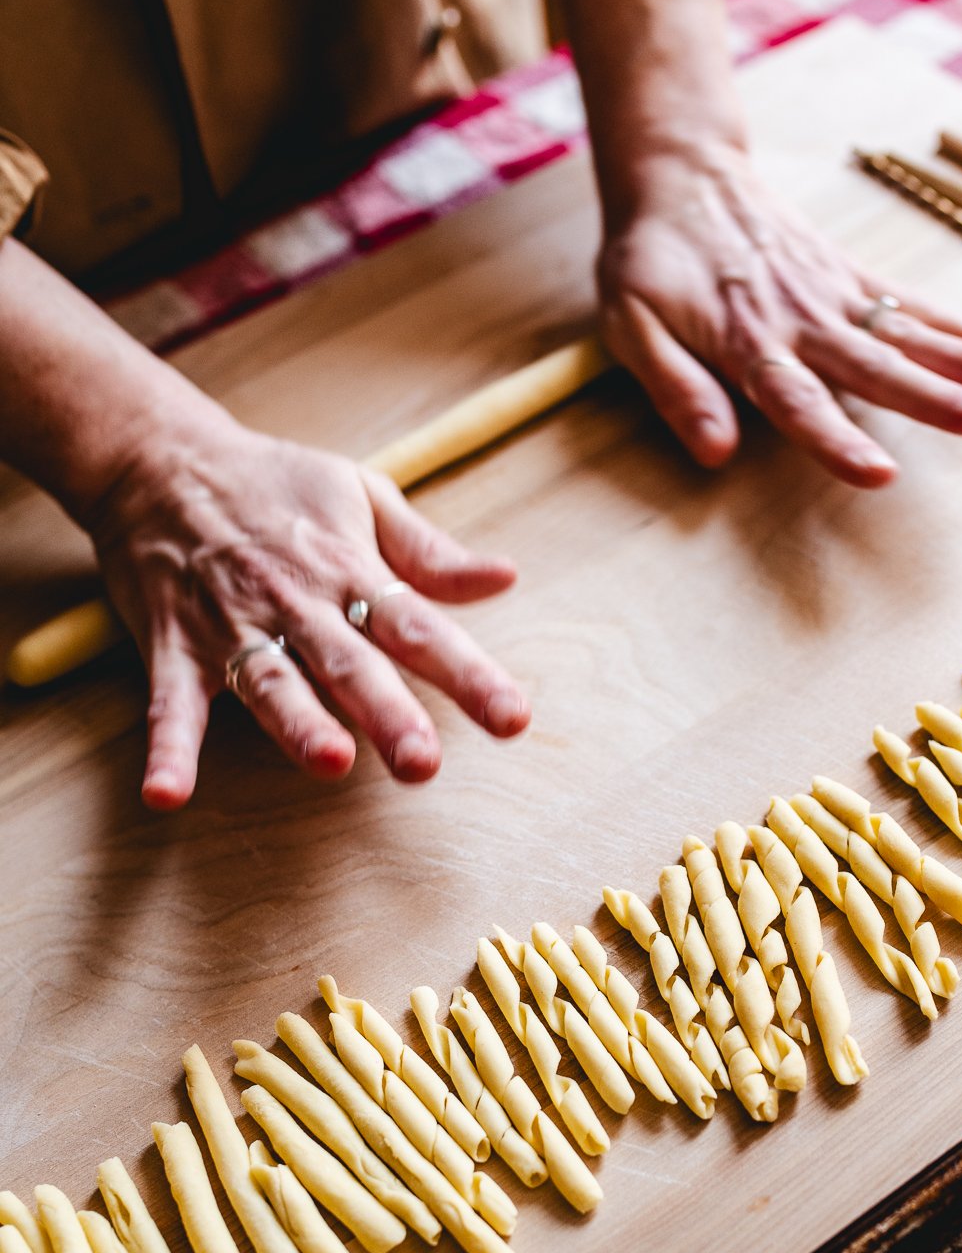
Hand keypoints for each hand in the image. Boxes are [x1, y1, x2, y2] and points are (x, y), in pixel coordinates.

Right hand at [90, 413, 528, 811]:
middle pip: (349, 664)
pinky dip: (167, 749)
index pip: (419, 627)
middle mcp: (297, 603)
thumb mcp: (361, 495)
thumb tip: (505, 577)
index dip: (467, 674)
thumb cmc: (275, 484)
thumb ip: (429, 552)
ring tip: (330, 762)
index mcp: (350, 570)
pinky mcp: (173, 646)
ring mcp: (231, 626)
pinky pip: (170, 704)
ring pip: (271, 682)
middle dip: (387, 713)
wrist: (159, 459)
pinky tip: (169, 794)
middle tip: (422, 763)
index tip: (511, 718)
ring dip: (298, 724)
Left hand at [596, 137, 961, 487]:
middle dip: (935, 398)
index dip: (838, 441)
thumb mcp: (632, 327)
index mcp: (747, 344)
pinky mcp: (851, 276)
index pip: (798, 402)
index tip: (880, 473)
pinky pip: (913, 303)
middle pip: (876, 368)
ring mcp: (833, 295)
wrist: (680, 175)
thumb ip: (676, 389)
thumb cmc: (650, 263)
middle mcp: (801, 321)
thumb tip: (713, 455)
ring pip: (906, 334)